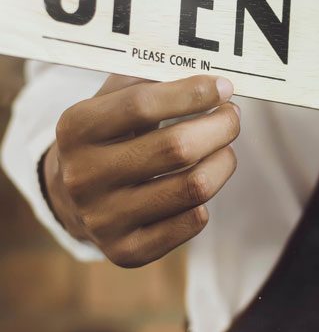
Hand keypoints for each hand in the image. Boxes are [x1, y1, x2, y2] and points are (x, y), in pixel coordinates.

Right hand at [43, 73, 239, 267]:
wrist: (73, 198)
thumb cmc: (108, 136)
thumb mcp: (111, 100)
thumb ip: (151, 81)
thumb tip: (209, 79)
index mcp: (76, 129)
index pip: (142, 105)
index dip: (192, 93)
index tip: (224, 87)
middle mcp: (84, 177)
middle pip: (176, 149)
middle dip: (220, 127)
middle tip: (232, 117)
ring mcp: (103, 219)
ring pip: (193, 187)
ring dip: (223, 161)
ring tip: (225, 148)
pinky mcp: (126, 252)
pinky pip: (191, 223)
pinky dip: (207, 199)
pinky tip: (200, 182)